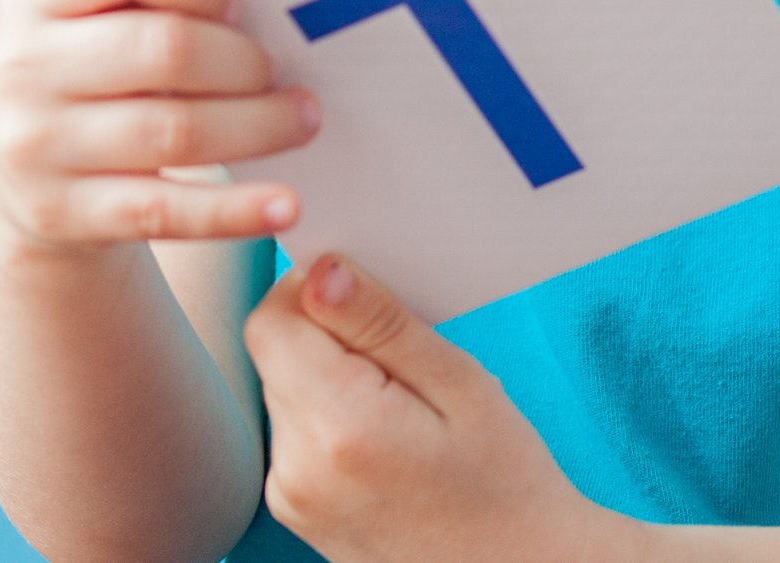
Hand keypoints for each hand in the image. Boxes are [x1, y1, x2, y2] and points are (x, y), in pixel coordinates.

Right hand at [0, 0, 320, 253]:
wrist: (24, 172)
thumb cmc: (95, 68)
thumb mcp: (95, 16)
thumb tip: (275, 17)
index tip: (238, 5)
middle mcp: (22, 65)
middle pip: (165, 48)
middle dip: (244, 60)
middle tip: (282, 72)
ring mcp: (35, 145)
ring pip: (175, 132)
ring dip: (259, 125)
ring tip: (302, 120)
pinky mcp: (62, 214)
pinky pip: (166, 212)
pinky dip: (235, 210)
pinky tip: (286, 204)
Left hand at [243, 252, 638, 562]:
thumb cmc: (506, 483)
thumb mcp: (461, 385)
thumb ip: (381, 323)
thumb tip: (320, 268)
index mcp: (340, 427)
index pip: (273, 318)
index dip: (314, 292)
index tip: (374, 304)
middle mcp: (296, 467)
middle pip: (278, 353)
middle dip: (331, 338)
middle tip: (407, 365)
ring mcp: (289, 496)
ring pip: (286, 389)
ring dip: (332, 379)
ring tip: (404, 410)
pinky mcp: (294, 511)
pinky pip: (295, 434)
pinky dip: (332, 419)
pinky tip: (388, 441)